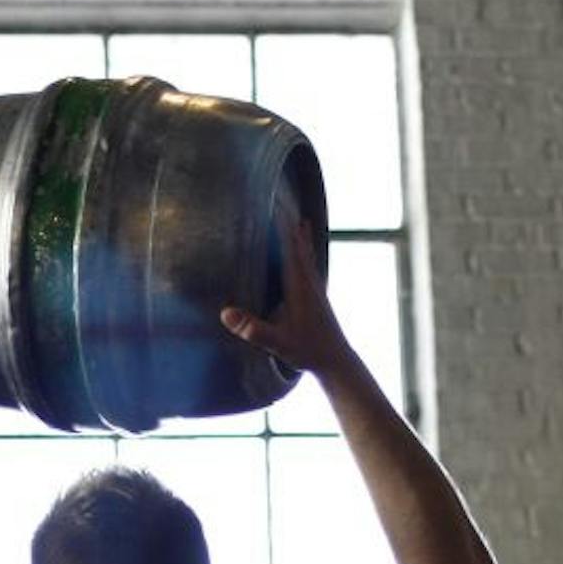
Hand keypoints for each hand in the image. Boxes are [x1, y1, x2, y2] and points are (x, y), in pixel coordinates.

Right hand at [218, 215, 353, 378]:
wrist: (337, 361)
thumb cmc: (308, 351)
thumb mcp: (278, 343)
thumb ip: (253, 329)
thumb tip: (225, 313)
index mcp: (299, 288)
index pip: (290, 250)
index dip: (283, 227)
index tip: (277, 206)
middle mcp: (310, 284)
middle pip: (301, 247)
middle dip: (293, 226)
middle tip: (288, 202)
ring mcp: (316, 291)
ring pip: (309, 257)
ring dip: (303, 238)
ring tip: (302, 220)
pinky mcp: (319, 299)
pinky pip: (311, 269)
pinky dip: (308, 256)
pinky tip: (308, 258)